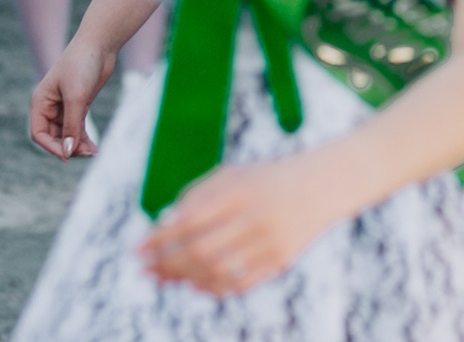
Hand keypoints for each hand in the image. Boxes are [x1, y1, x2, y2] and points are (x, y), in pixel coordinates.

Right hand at [29, 39, 115, 159]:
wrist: (100, 44)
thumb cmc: (82, 65)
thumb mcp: (77, 96)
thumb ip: (72, 124)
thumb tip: (69, 151)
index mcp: (40, 103)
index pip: (39, 133)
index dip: (51, 147)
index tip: (67, 156)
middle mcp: (49, 107)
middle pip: (54, 136)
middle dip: (68, 147)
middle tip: (86, 154)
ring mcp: (65, 106)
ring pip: (67, 134)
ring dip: (78, 145)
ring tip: (93, 153)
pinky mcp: (80, 104)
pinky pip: (78, 127)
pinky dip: (84, 137)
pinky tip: (94, 147)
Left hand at [139, 152, 341, 295]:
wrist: (326, 184)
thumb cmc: (268, 179)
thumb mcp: (235, 174)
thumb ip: (198, 195)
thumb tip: (162, 227)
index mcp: (241, 189)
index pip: (189, 219)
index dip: (159, 238)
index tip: (138, 250)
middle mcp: (256, 215)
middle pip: (199, 250)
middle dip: (167, 264)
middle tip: (147, 270)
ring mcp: (271, 240)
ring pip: (217, 271)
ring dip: (185, 279)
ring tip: (167, 279)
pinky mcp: (282, 259)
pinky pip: (241, 283)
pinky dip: (214, 288)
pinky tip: (197, 286)